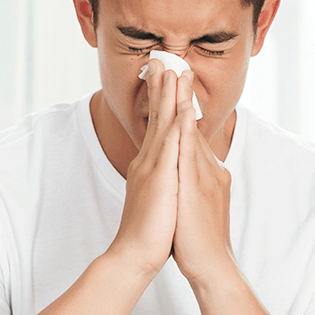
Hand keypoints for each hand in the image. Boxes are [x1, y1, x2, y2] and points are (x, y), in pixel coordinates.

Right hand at [107, 59, 182, 278]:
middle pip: (156, 117)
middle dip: (160, 88)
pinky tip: (180, 107)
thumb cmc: (150, 230)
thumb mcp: (156, 196)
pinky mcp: (160, 179)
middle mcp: (148, 161)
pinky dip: (174, 124)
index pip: (157, 126)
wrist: (135, 254)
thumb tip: (166, 170)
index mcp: (150, 165)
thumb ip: (160, 178)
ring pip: (162, 124)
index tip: (163, 78)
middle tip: (162, 60)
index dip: (160, 101)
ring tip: (170, 70)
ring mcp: (153, 168)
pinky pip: (169, 146)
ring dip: (166, 96)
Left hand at [171, 72, 235, 286]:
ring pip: (192, 131)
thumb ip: (191, 183)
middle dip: (183, 93)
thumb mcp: (194, 203)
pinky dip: (187, 130)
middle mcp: (208, 168)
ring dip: (184, 101)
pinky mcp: (198, 187)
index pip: (191, 133)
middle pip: (193, 124)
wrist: (211, 267)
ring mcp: (205, 176)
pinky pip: (191, 153)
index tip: (174, 83)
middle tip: (176, 63)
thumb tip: (183, 174)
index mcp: (204, 172)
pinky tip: (183, 111)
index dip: (183, 107)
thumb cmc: (199, 239)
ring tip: (178, 73)